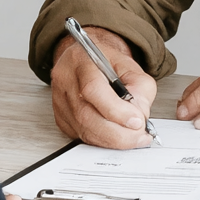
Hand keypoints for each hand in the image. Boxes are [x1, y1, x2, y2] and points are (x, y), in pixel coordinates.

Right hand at [50, 26, 156, 148]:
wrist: (86, 60)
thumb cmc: (106, 61)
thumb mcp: (130, 65)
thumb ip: (140, 87)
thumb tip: (140, 114)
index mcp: (82, 59)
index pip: (93, 89)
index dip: (116, 110)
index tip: (137, 121)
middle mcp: (66, 80)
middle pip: (86, 115)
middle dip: (117, 133)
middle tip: (139, 136)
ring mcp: (59, 100)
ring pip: (83, 130)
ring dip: (112, 140)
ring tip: (133, 138)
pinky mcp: (60, 117)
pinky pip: (81, 136)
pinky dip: (102, 140)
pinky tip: (117, 136)